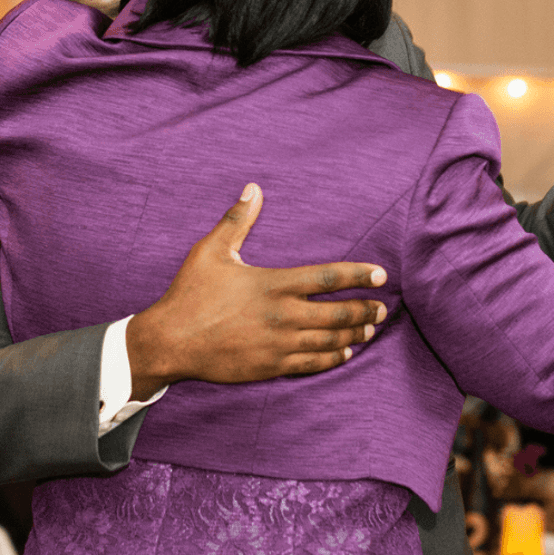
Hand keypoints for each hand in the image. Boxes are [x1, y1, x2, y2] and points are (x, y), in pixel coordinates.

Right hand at [126, 183, 387, 399]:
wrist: (171, 342)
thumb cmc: (190, 294)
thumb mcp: (210, 251)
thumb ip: (236, 220)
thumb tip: (253, 188)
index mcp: (273, 284)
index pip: (328, 277)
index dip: (358, 275)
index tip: (380, 274)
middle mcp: (282, 315)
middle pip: (338, 314)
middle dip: (365, 310)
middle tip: (382, 308)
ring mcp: (279, 344)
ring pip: (330, 341)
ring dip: (355, 334)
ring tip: (370, 329)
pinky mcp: (271, 366)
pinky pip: (313, 364)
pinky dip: (334, 358)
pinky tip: (346, 353)